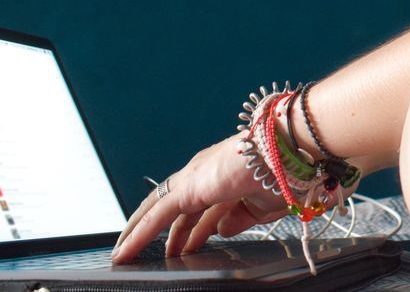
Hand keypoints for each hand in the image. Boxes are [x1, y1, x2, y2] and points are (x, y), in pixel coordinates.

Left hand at [110, 132, 361, 261]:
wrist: (286, 154)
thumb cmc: (282, 175)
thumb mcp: (260, 208)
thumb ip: (238, 220)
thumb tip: (220, 230)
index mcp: (222, 177)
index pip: (195, 207)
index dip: (184, 229)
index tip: (179, 246)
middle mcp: (203, 174)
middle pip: (171, 207)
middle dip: (156, 230)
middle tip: (141, 251)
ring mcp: (193, 177)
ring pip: (156, 209)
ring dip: (138, 233)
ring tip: (124, 254)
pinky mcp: (187, 187)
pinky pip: (156, 216)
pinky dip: (138, 234)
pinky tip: (126, 251)